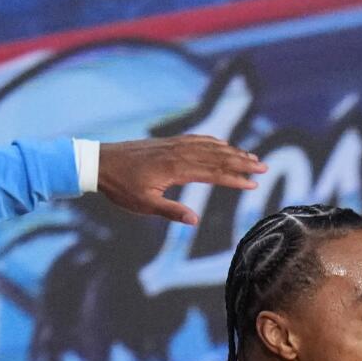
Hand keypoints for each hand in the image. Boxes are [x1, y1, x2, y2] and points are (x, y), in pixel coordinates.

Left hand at [96, 135, 265, 224]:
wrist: (98, 162)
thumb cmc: (120, 186)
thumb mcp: (143, 205)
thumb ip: (171, 212)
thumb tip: (194, 221)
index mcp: (175, 169)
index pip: (213, 173)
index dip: (234, 179)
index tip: (253, 184)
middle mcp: (177, 153)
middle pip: (216, 156)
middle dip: (241, 162)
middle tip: (263, 167)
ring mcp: (172, 145)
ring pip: (208, 145)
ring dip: (231, 151)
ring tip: (251, 156)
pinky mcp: (167, 142)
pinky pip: (196, 139)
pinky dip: (213, 141)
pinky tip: (222, 144)